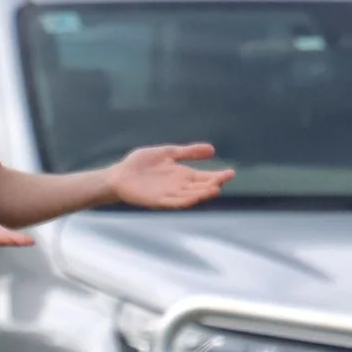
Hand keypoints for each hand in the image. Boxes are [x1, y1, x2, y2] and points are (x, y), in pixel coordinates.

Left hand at [108, 144, 233, 211]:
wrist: (120, 175)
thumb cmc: (141, 164)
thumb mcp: (168, 153)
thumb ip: (188, 152)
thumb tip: (212, 149)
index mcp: (182, 175)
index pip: (204, 177)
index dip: (217, 176)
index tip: (230, 173)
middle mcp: (179, 186)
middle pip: (200, 186)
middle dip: (213, 184)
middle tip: (224, 179)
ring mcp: (169, 194)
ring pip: (190, 196)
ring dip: (202, 193)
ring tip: (214, 188)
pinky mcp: (157, 201)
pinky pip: (174, 202)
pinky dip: (184, 201)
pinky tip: (194, 198)